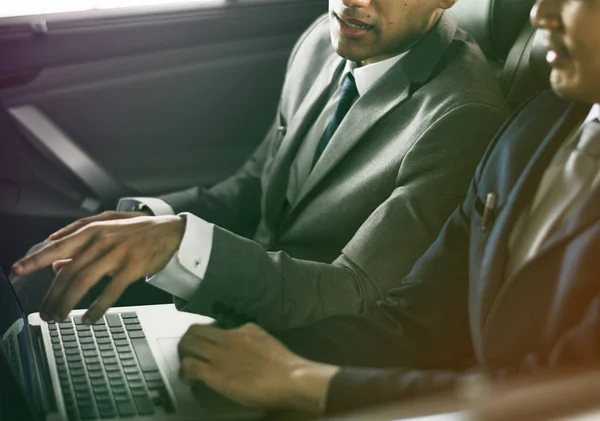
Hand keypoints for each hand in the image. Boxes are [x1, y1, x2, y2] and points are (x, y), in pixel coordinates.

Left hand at [12, 215, 184, 322]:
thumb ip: (79, 241)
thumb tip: (55, 262)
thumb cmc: (137, 230)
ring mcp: (117, 254)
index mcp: (92, 230)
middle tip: (44, 312)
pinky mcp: (132, 268)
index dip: (35, 259)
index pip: (57, 246)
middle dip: (52, 295)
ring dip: (68, 303)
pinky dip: (96, 308)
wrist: (170, 232)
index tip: (17, 270)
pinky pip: (110, 292)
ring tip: (59, 317)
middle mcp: (102, 241)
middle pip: (68, 271)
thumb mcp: (107, 228)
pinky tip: (88, 318)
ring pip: (84, 282)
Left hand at [178, 323, 338, 413]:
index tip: (208, 345)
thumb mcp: (267, 343)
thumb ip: (253, 341)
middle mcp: (228, 337)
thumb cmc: (285, 366)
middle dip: (189, 340)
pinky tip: (188, 380)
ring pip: (189, 344)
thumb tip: (247, 347)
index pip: (217, 327)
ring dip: (183, 353)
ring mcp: (219, 354)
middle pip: (196, 330)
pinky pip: (190, 366)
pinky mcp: (214, 373)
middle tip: (189, 352)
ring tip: (185, 364)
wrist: (290, 378)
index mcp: (244, 329)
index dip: (209, 337)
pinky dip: (185, 372)